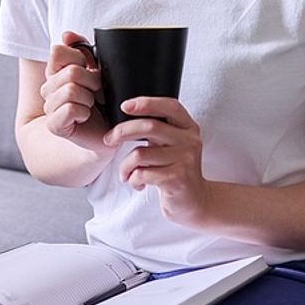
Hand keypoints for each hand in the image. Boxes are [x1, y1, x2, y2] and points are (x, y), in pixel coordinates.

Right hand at [41, 31, 110, 153]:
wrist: (106, 133)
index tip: (90, 68)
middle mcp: (48, 88)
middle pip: (70, 71)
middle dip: (92, 81)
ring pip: (71, 90)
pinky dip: (84, 112)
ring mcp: (49, 107)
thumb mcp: (96, 70)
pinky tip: (86, 117)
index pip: (57, 51)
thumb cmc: (103, 101)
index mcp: (56, 72)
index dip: (79, 57)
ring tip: (92, 105)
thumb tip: (66, 34)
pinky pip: (71, 108)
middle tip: (98, 92)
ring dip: (89, 98)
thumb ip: (83, 50)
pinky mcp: (54, 125)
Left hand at [104, 98, 211, 225]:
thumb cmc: (176, 169)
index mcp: (188, 128)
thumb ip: (159, 129)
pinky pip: (142, 173)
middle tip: (109, 140)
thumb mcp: (173, 144)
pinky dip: (132, 179)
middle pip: (150, 127)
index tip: (125, 106)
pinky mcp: (176, 179)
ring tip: (126, 173)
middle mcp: (189, 141)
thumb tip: (125, 117)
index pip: (170, 106)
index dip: (146, 103)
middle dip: (122, 131)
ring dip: (125, 165)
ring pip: (140, 154)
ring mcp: (184, 160)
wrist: (195, 202)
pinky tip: (137, 183)